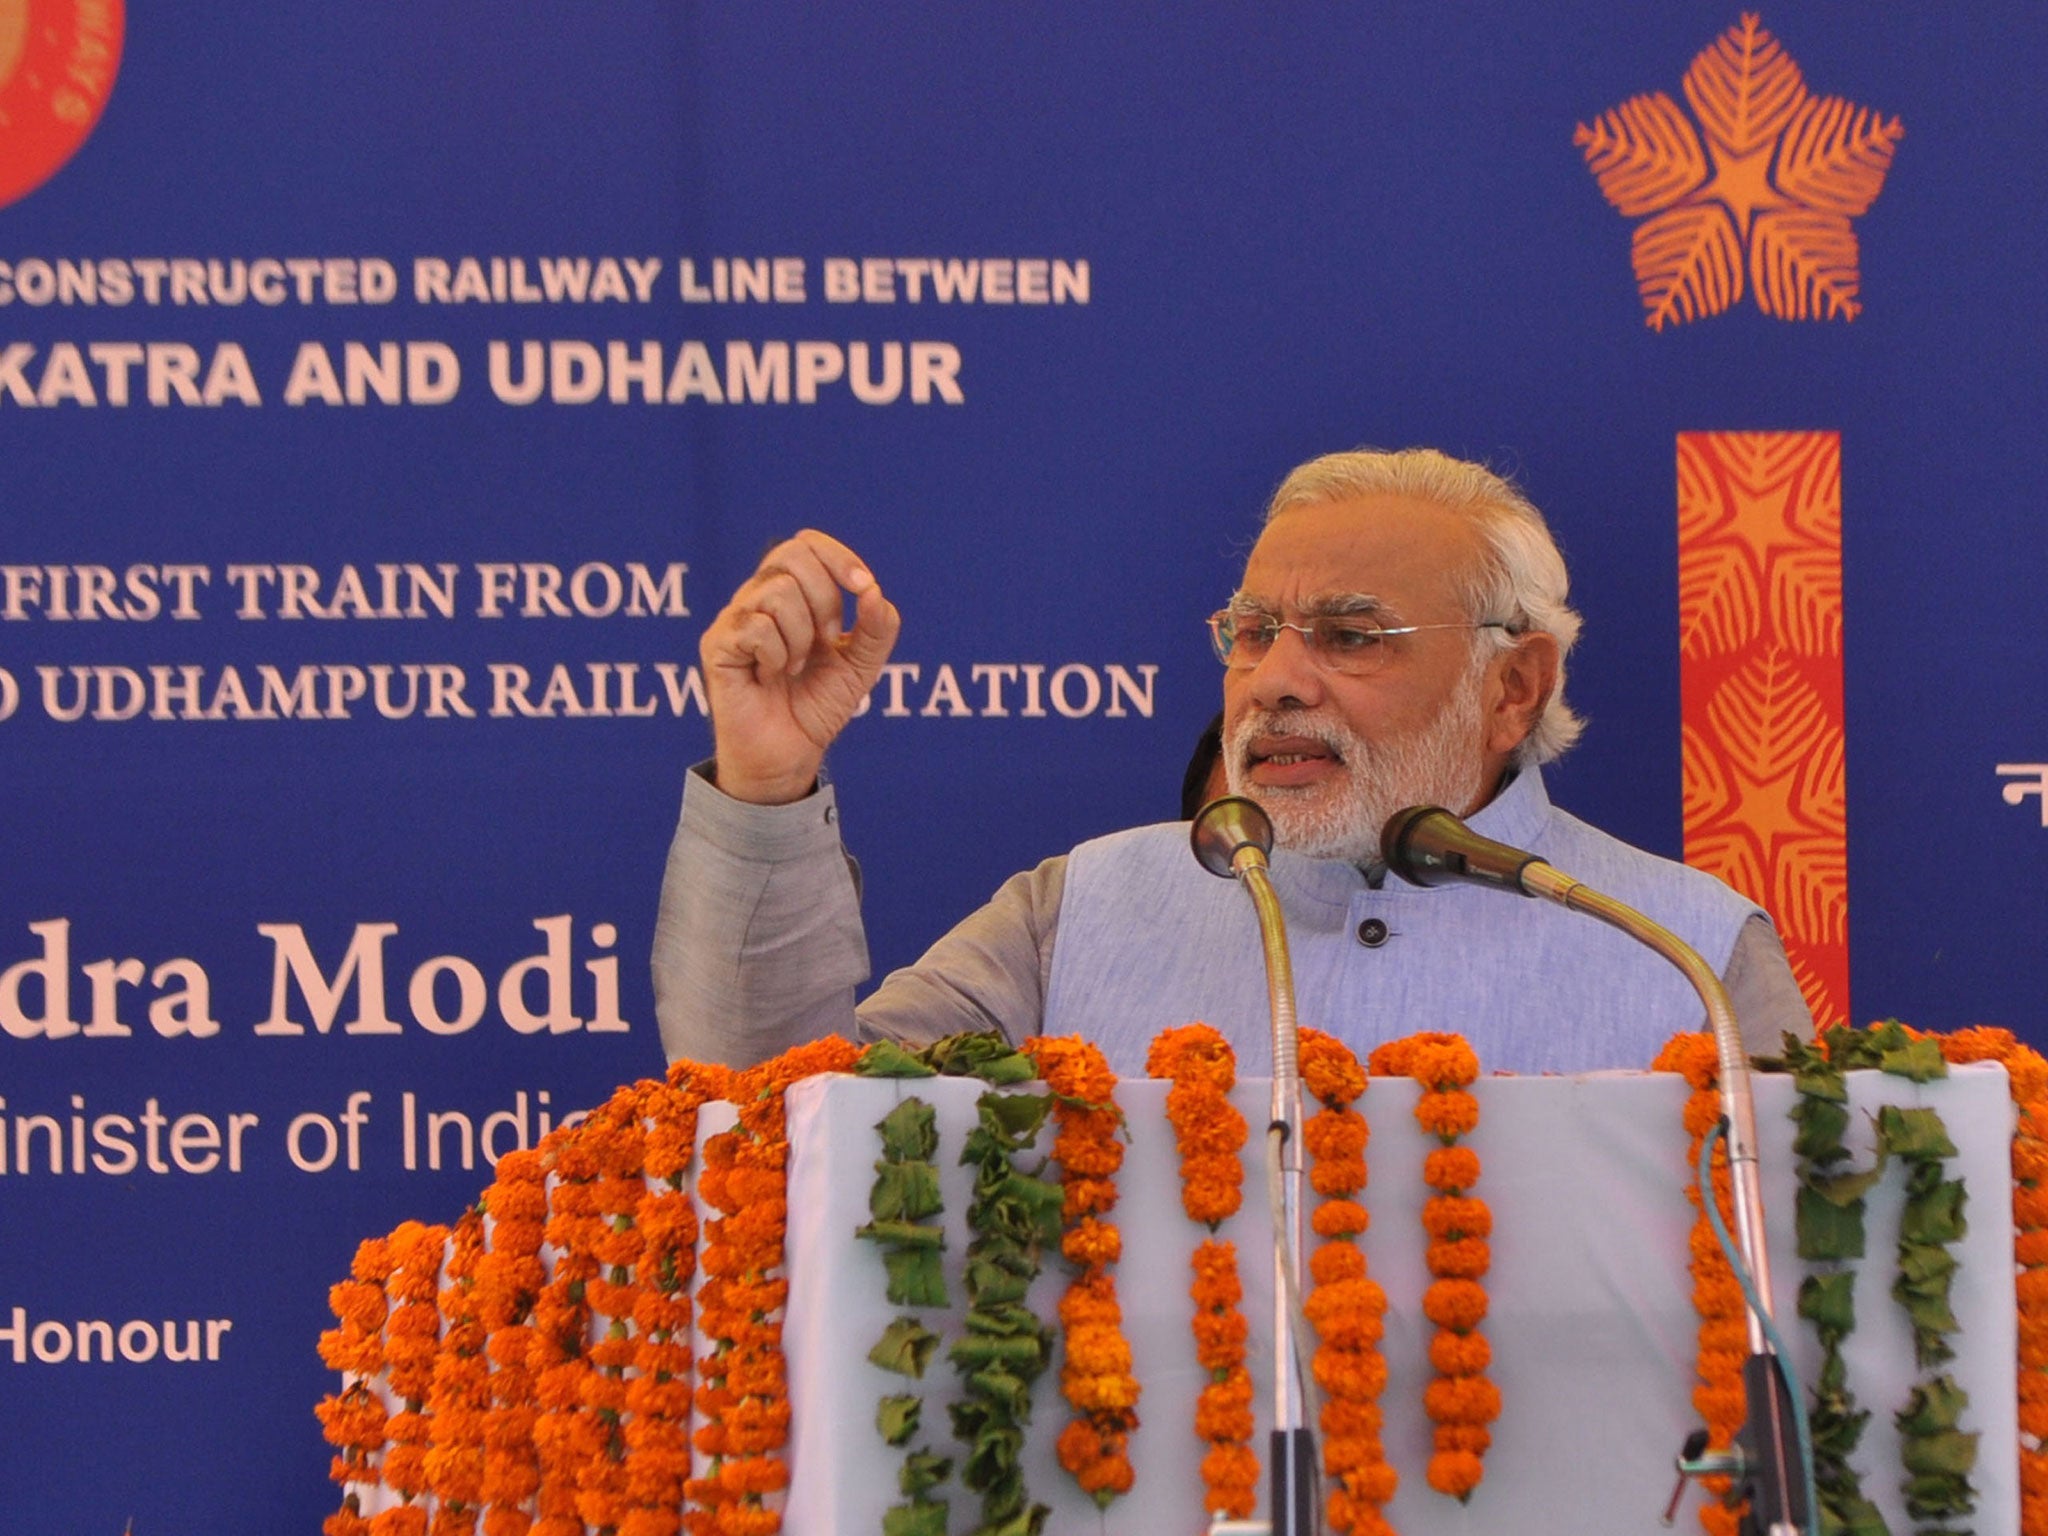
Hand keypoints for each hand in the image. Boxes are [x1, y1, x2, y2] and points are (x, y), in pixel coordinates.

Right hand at [700, 530, 900, 803]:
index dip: (838, 557)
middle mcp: (757, 598)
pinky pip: (756, 626)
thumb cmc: (817, 706)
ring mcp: (734, 619)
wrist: (789, 755)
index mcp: (791, 594)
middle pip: (791, 555)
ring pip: (777, 592)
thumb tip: (874, 592)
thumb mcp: (861, 666)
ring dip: (802, 636)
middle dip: (825, 598)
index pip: (806, 544)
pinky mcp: (717, 646)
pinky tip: (771, 676)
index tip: (864, 587)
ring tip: (795, 667)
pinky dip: (777, 654)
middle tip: (828, 641)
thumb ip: (877, 629)